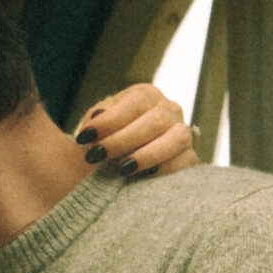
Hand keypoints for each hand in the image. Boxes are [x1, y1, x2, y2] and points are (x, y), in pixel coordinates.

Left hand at [73, 81, 195, 177]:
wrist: (114, 164)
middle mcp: (168, 109)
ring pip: (178, 138)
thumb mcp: (96, 126)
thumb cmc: (104, 139)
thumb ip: (95, 120)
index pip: (136, 102)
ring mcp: (182, 132)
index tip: (84, 137)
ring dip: (148, 155)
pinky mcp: (188, 157)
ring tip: (122, 168)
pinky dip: (166, 170)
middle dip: (123, 140)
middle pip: (156, 120)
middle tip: (96, 156)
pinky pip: (187, 161)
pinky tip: (143, 176)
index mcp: (146, 95)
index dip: (110, 120)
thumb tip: (98, 117)